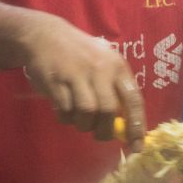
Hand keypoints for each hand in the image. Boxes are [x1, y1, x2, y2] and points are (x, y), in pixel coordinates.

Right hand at [21, 17, 145, 150]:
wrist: (44, 35)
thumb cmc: (79, 53)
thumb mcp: (103, 62)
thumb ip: (115, 90)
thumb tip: (125, 127)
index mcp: (117, 66)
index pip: (134, 100)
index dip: (137, 127)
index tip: (137, 148)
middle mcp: (100, 69)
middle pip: (108, 111)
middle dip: (104, 131)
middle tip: (98, 134)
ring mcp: (77, 74)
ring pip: (87, 113)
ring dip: (83, 124)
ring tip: (79, 119)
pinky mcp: (57, 81)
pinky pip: (65, 110)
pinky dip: (66, 118)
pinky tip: (64, 109)